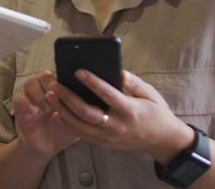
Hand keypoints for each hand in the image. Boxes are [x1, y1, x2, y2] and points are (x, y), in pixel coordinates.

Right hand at [12, 71, 78, 155]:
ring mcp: (31, 97)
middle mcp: (44, 89)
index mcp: (59, 88)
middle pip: (44, 76)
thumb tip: (96, 95)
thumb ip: (84, 108)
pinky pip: (20, 98)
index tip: (70, 92)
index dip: (64, 81)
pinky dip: (27, 103)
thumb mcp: (78, 120)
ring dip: (40, 95)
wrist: (50, 146)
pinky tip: (34, 112)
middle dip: (51, 87)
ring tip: (48, 109)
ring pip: (31, 83)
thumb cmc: (66, 130)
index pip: (60, 74)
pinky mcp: (21, 107)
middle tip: (58, 101)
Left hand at [48, 70, 194, 162]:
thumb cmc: (156, 113)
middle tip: (56, 84)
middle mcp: (117, 125)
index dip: (92, 82)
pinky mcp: (104, 144)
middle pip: (87, 112)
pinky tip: (58, 112)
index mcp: (130, 110)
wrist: (162, 140)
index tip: (78, 70)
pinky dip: (68, 123)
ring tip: (52, 96)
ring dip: (63, 110)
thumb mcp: (151, 93)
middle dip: (69, 97)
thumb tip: (118, 71)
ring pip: (80, 125)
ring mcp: (109, 137)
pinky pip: (82, 134)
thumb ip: (134, 82)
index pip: (107, 94)